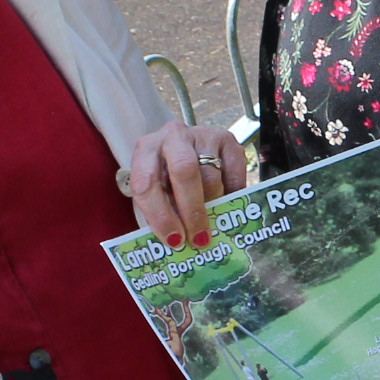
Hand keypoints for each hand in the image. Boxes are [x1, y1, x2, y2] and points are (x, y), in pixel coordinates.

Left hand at [118, 121, 245, 248]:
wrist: (186, 148)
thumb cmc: (167, 178)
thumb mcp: (157, 193)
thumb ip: (164, 214)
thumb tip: (180, 245)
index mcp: (146, 150)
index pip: (146, 182)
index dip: (160, 215)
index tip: (174, 240)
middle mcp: (172, 136)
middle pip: (183, 171)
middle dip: (192, 210)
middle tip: (199, 238)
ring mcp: (202, 134)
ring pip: (211, 176)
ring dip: (213, 206)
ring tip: (213, 225)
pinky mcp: (227, 139)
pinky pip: (234, 173)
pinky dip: (232, 194)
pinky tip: (227, 204)